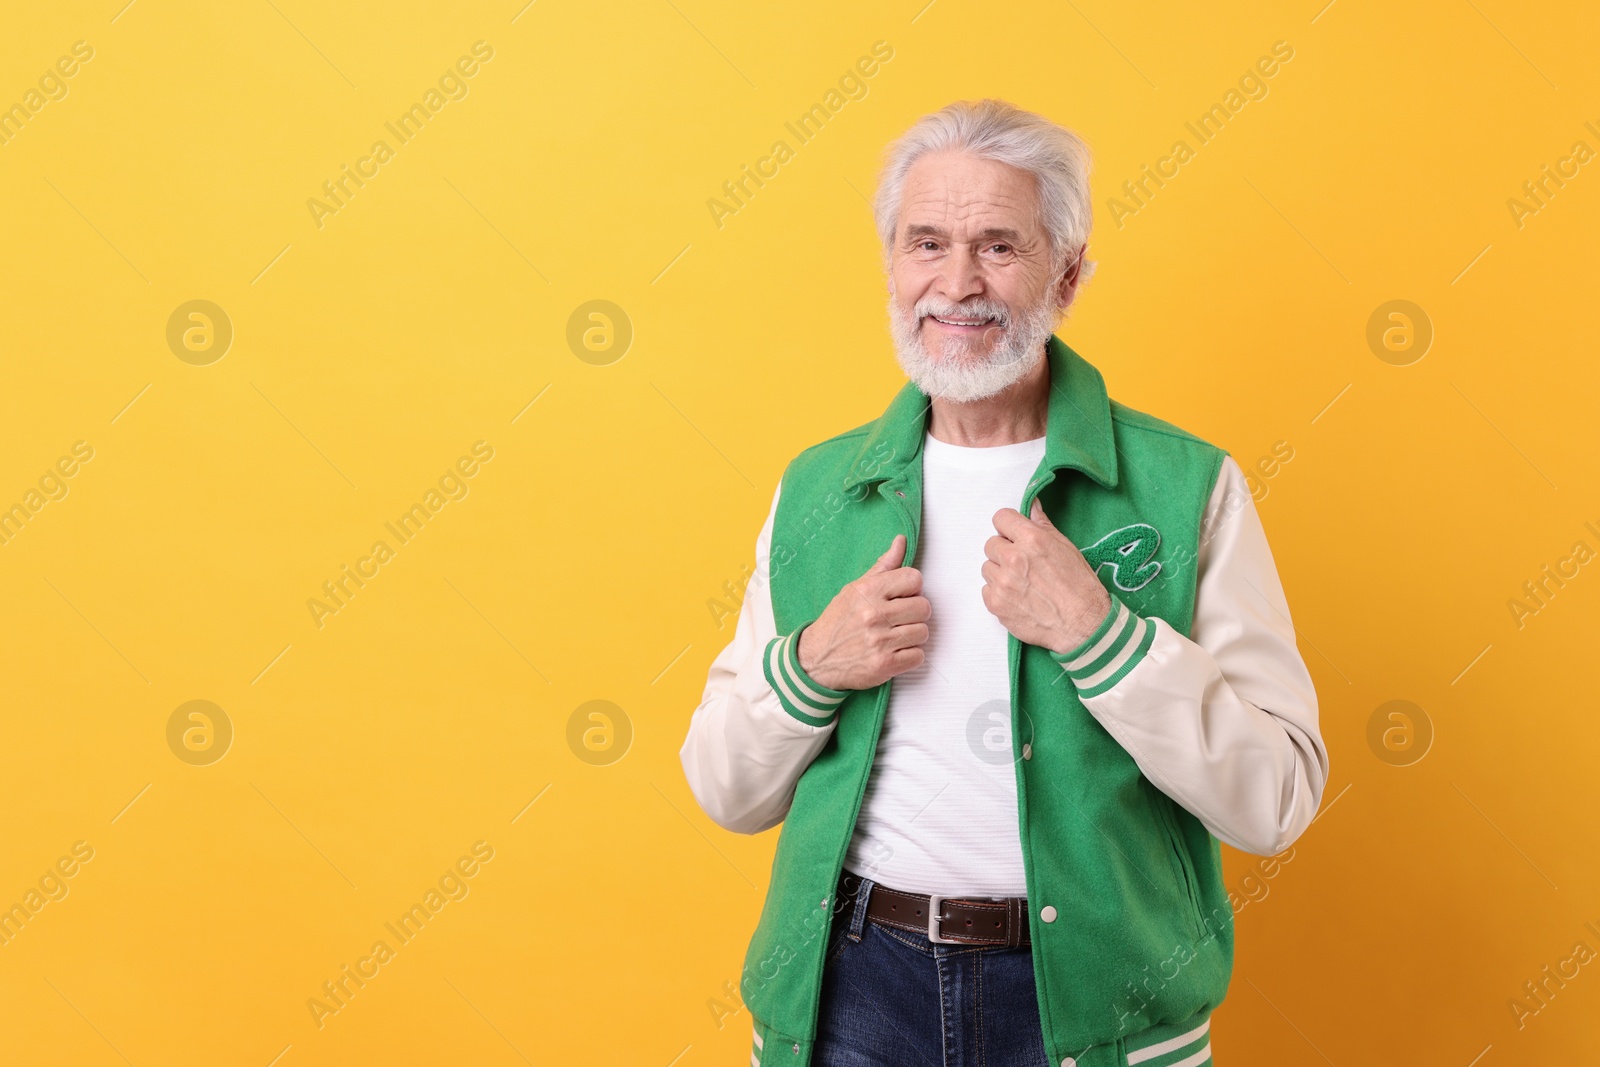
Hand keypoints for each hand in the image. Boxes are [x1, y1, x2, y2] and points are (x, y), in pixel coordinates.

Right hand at [797, 535, 930, 689]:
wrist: (816, 660)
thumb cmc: (837, 623)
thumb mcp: (854, 589)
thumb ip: (883, 566)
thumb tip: (901, 541)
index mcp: (868, 591)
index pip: (914, 579)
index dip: (912, 589)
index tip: (901, 596)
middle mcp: (874, 615)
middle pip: (924, 607)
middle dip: (914, 613)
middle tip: (899, 618)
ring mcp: (880, 641)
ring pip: (923, 632)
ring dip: (912, 636)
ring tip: (894, 636)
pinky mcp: (885, 665)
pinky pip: (918, 656)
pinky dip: (910, 656)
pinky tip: (894, 651)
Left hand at [982, 500, 1111, 654]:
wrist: (1082, 624)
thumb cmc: (1079, 586)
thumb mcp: (1065, 547)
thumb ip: (1042, 525)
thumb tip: (1032, 505)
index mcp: (1032, 540)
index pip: (1001, 518)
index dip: (1008, 527)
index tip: (1014, 535)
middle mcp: (1014, 559)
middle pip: (991, 544)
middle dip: (1004, 551)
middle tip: (1022, 564)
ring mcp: (1002, 583)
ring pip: (987, 567)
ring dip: (1000, 572)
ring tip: (1022, 583)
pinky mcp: (995, 604)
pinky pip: (986, 590)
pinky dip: (998, 593)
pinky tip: (1018, 598)